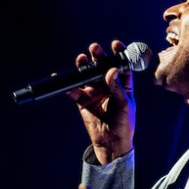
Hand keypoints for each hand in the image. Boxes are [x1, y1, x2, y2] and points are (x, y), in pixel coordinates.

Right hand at [66, 39, 135, 164]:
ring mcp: (95, 93)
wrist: (111, 143)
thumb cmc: (124, 124)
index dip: (118, 54)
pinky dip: (69, 86)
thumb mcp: (124, 104)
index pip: (121, 66)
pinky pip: (75, 91)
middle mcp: (108, 86)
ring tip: (81, 59)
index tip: (115, 44)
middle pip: (102, 68)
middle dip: (98, 57)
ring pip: (88, 76)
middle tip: (94, 49)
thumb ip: (116, 87)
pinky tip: (64, 80)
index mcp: (123, 85)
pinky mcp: (83, 102)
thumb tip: (111, 70)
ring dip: (84, 68)